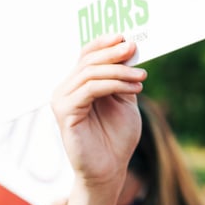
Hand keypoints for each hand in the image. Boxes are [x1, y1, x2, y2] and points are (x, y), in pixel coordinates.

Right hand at [52, 34, 145, 189]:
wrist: (111, 168)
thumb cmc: (117, 136)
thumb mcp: (125, 99)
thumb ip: (123, 77)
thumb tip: (130, 49)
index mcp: (78, 84)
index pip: (86, 54)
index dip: (104, 42)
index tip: (126, 36)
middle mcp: (65, 90)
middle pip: (88, 60)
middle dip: (114, 52)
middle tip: (134, 48)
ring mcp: (62, 101)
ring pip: (90, 73)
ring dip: (119, 71)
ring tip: (141, 76)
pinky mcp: (65, 114)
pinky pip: (90, 90)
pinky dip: (114, 84)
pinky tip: (133, 87)